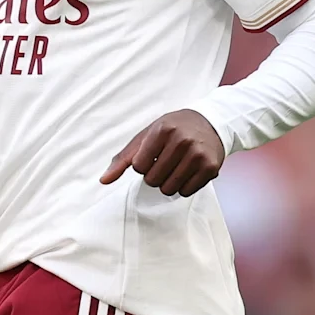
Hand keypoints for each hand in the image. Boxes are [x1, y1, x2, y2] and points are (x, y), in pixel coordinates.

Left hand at [99, 109, 224, 196]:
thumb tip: (104, 180)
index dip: (142, 164)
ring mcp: (198, 155)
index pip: (138, 167)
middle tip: (165, 160)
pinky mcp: (210, 168)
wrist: (210, 122)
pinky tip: (187, 171)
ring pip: (168, 189)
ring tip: (175, 166)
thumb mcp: (146, 136)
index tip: (152, 154)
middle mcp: (181, 141)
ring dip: (167, 182)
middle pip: (153, 180)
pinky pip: (186, 192)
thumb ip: (123, 159)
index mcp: (162, 130)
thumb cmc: (173, 129)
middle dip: (155, 175)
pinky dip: (183, 186)